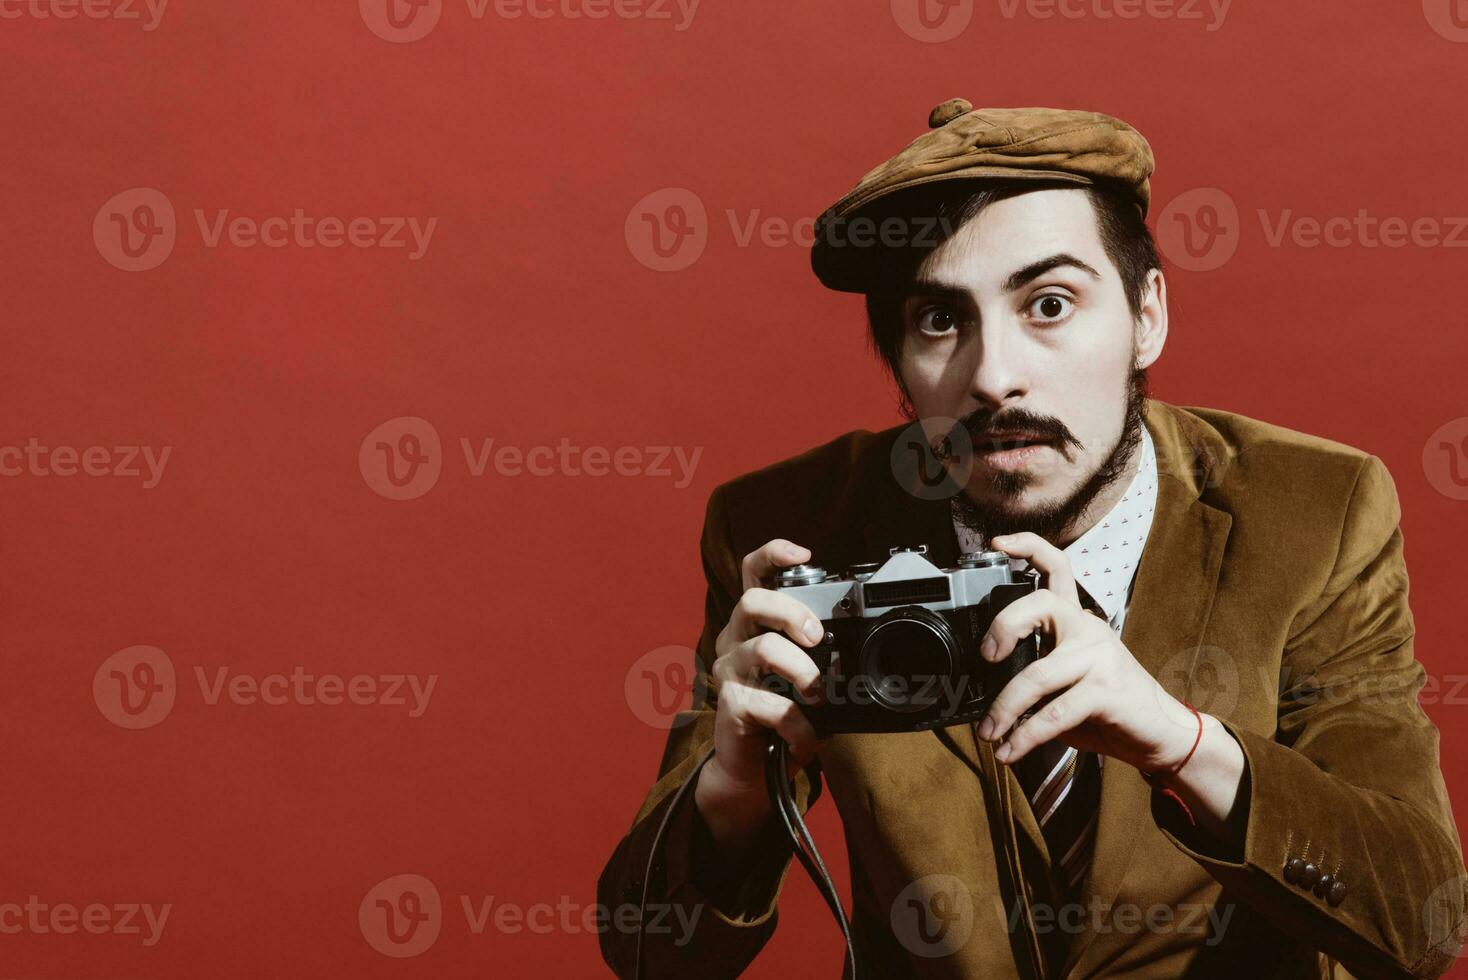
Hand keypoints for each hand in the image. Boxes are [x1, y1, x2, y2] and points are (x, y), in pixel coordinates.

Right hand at [694, 539, 829, 848]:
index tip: (804, 553)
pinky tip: (805, 737)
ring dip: (802, 671)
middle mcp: (736, 639)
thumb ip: (825, 657)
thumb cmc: (785, 715)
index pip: (753, 574)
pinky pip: (770, 705)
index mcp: (756, 624)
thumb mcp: (808, 677)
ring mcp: (729, 671)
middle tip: (818, 638)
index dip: (773, 554)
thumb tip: (867, 648)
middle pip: (753, 601)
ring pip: (763, 648)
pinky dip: (798, 724)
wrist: (752, 771)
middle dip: (792, 612)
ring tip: (819, 695)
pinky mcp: (730, 704)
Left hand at [973, 532, 1199, 773]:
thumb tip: (983, 690)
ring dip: (1003, 709)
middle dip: (1002, 628)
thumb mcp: (1066, 682)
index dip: (1027, 547)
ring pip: (1036, 674)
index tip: (997, 543)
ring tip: (987, 732)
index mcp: (1077, 619)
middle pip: (1038, 604)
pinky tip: (1010, 751)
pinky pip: (1053, 713)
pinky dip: (1025, 736)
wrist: (1161, 734)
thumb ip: (1033, 673)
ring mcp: (1099, 657)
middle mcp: (1088, 629)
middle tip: (985, 658)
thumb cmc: (1107, 707)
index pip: (1056, 567)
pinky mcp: (1106, 690)